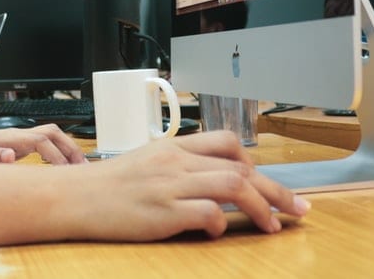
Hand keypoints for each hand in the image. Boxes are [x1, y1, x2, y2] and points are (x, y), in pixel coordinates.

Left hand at [0, 124, 86, 164]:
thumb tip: (10, 155)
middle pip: (52, 132)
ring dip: (66, 148)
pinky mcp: (16, 145)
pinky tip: (59, 167)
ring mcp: (17, 139)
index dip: (56, 155)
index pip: (42, 140)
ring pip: (49, 135)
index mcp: (9, 138)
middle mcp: (16, 135)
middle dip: (70, 146)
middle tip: (83, 166)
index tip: (64, 173)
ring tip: (78, 167)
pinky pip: (43, 144)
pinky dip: (56, 152)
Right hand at [74, 130, 309, 238]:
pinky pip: (208, 214)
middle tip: (300, 209)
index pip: (226, 142)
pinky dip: (222, 224)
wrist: (73, 198)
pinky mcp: (163, 213)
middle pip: (241, 168)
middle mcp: (175, 162)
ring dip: (263, 208)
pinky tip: (218, 232)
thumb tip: (211, 180)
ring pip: (234, 186)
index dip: (254, 163)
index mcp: (172, 148)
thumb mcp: (145, 164)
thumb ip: (177, 167)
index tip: (267, 183)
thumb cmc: (106, 186)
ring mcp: (170, 186)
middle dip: (278, 191)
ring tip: (274, 226)